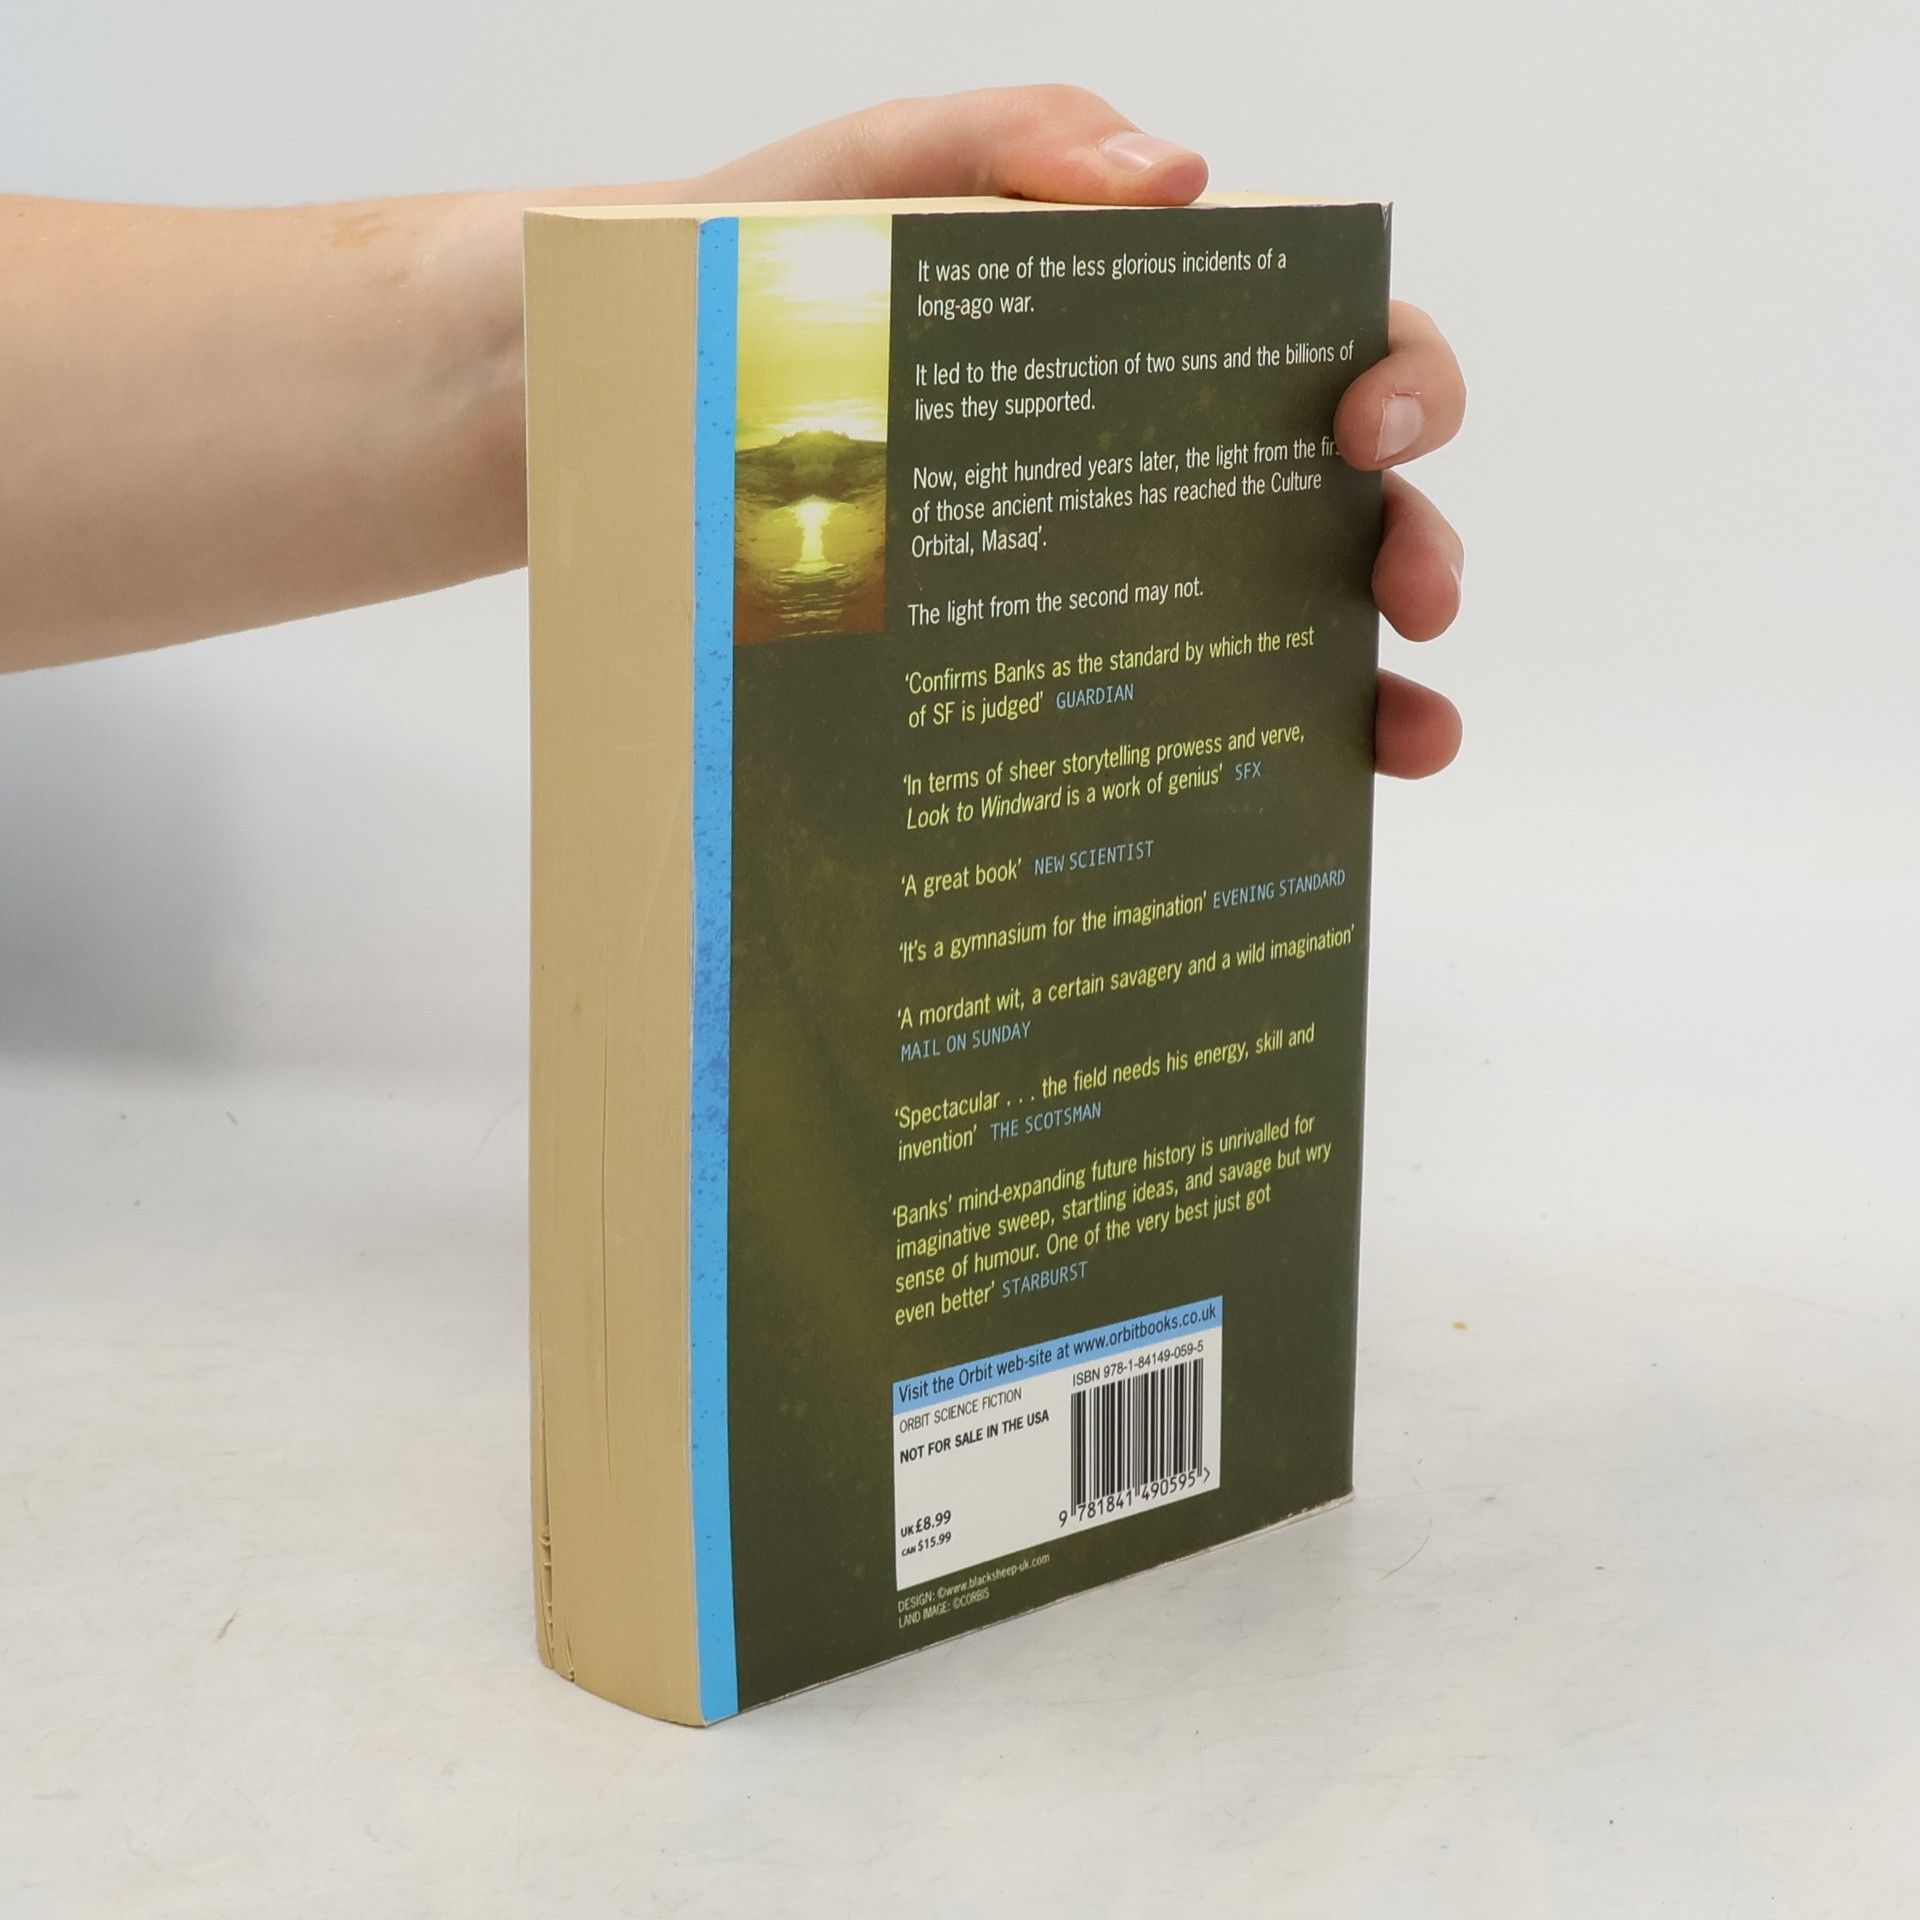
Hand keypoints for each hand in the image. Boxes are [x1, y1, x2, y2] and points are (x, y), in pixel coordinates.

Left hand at [684, 86, 1466, 778]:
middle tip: (1408, 596)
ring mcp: (1112, 570)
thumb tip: (1182, 177)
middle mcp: (1159, 459)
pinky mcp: (1046, 665)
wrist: (624, 411)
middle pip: (1344, 500)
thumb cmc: (762, 282)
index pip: (1331, 338)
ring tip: (1401, 736)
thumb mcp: (876, 180)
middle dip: (1414, 545)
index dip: (1400, 374)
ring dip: (1377, 683)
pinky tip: (1291, 800)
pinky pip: (1175, 717)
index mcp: (1155, 333)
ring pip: (1289, 625)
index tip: (1366, 432)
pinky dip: (1260, 757)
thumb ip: (1012, 141)